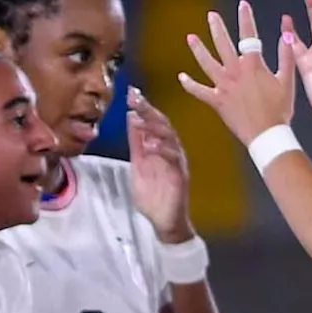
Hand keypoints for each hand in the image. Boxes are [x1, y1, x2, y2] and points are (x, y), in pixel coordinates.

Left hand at [127, 87, 193, 241]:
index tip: (130, 92)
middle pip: (162, 125)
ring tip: (139, 117)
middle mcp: (170, 150)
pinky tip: (150, 144)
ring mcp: (177, 162)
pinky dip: (162, 150)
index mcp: (160, 147)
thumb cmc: (153, 194)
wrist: (163, 220)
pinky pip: (173, 159)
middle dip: (149, 109)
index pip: (153, 122)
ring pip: (170, 138)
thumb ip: (136, 143)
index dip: (143, 107)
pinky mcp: (180, 175)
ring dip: (154, 126)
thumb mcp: (138, 163)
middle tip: (134, 96)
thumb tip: (131, 117)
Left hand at [180, 1, 294, 145]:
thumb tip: (287, 34)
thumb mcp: (287, 79)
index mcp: (253, 65)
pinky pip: (199, 91)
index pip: (249, 36)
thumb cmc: (279, 108)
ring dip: (198, 50)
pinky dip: (189, 85)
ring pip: (207, 64)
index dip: (246, 19)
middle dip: (218, 28)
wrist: (266, 132)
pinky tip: (181, 77)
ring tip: (190, 38)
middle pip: (223, 45)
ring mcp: (223, 86)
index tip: (243, 5)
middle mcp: (235, 72)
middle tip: (211, 15)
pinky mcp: (216, 101)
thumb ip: (286, 55)